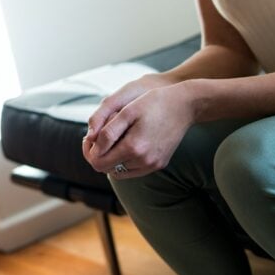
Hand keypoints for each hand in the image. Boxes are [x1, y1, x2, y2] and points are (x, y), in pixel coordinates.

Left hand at [83, 82, 197, 178]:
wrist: (185, 105)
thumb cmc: (154, 103)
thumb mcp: (126, 112)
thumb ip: (107, 132)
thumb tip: (93, 148)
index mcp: (133, 147)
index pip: (99, 162)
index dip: (89, 151)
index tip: (88, 138)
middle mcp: (144, 161)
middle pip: (107, 169)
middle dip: (99, 155)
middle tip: (97, 138)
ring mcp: (153, 165)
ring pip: (120, 171)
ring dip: (112, 158)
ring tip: (113, 138)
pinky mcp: (160, 164)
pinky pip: (134, 170)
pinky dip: (125, 161)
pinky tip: (125, 144)